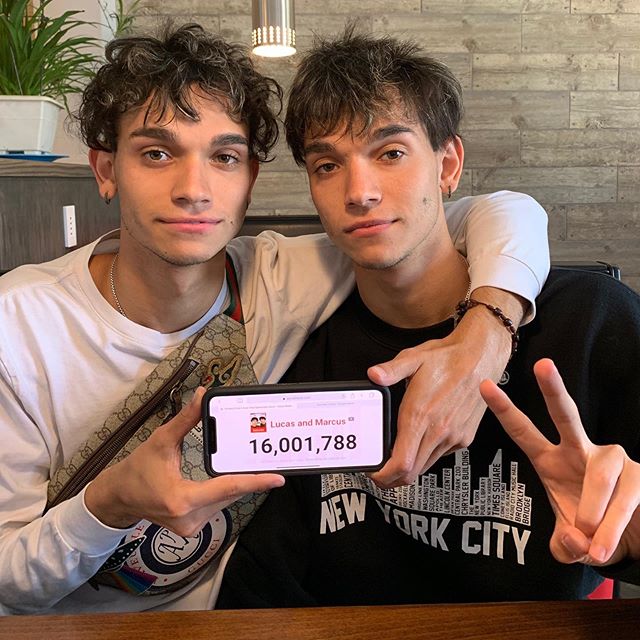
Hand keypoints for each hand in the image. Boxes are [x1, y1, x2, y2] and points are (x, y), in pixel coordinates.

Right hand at [85, 387, 284, 534]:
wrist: (118, 497)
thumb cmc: (138, 469)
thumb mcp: (161, 440)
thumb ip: (185, 419)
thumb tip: (202, 395)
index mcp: (182, 499)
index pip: (226, 488)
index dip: (254, 482)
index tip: (277, 479)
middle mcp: (189, 518)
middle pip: (230, 494)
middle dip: (249, 478)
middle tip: (269, 462)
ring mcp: (192, 527)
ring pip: (226, 502)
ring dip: (238, 485)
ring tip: (253, 467)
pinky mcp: (192, 528)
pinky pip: (218, 507)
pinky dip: (226, 492)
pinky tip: (233, 478)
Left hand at [367, 289, 518, 486]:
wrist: (481, 357)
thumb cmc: (448, 358)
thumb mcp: (413, 359)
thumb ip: (390, 371)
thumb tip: (374, 376)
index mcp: (421, 415)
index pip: (402, 462)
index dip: (384, 475)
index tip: (373, 473)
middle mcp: (438, 430)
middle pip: (412, 472)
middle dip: (391, 478)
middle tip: (379, 472)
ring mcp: (453, 436)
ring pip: (426, 466)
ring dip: (409, 468)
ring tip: (395, 459)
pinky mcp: (464, 437)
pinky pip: (440, 455)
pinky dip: (426, 456)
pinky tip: (419, 443)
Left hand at [480, 358, 639, 565]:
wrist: (631, 540)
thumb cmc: (590, 530)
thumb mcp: (570, 543)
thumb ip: (562, 546)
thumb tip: (572, 539)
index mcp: (550, 460)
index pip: (523, 432)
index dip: (503, 410)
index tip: (482, 385)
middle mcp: (579, 450)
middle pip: (566, 414)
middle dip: (553, 389)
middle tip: (541, 364)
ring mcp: (612, 458)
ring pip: (599, 478)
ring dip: (593, 515)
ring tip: (591, 547)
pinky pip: (624, 500)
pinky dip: (611, 529)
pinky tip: (603, 547)